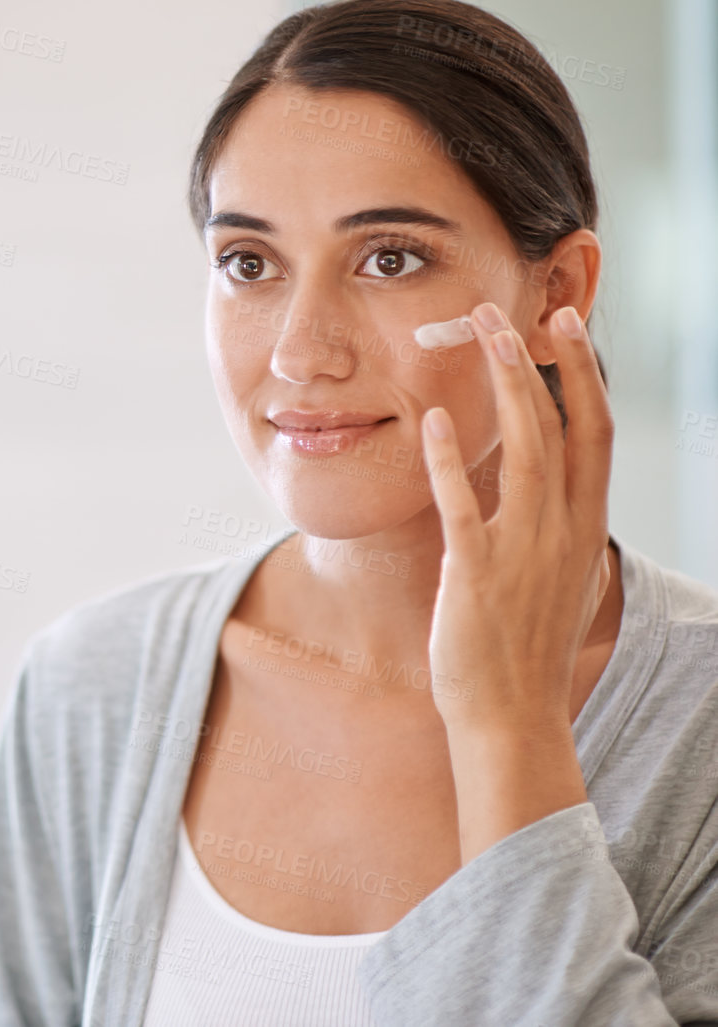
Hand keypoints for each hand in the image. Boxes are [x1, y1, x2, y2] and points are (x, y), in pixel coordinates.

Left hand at [418, 300, 613, 862]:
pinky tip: (434, 420)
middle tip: (514, 311)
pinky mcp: (477, 574)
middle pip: (564, 427)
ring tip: (481, 339)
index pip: (596, 434)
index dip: (584, 376)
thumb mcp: (562, 585)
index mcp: (584, 529)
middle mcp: (564, 532)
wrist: (511, 718)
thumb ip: (565, 539)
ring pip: (524, 452)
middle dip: (543, 364)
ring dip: (504, 389)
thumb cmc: (526, 651)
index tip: (567, 327)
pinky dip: (451, 460)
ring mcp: (524, 551)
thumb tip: (571, 513)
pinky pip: (464, 505)